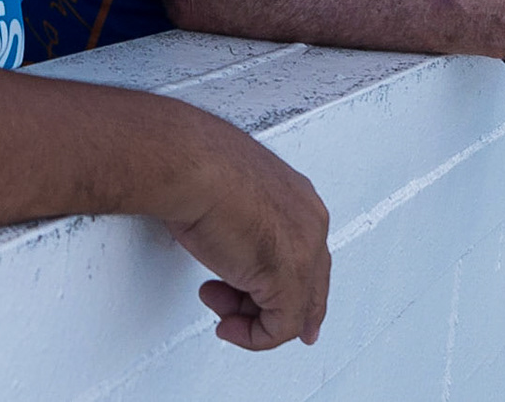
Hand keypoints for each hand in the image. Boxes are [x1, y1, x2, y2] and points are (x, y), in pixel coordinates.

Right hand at [161, 121, 330, 351]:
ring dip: (251, 321)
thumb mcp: (226, 199)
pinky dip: (253, 337)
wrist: (193, 167)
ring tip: (218, 308)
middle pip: (310, 285)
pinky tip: (226, 324)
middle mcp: (311, 223)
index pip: (310, 255)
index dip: (292, 290)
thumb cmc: (198, 171)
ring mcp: (305, 250)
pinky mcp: (290, 278)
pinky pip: (282, 328)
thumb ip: (243, 229)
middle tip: (235, 320)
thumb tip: (234, 256)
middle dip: (270, 310)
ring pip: (295, 310)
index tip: (264, 310)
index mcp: (300, 199)